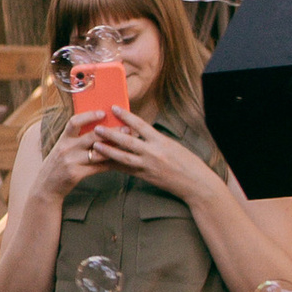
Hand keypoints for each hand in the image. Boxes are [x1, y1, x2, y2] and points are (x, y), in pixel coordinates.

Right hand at [41, 114, 122, 196]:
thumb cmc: (57, 165)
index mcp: (62, 139)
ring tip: (128, 144)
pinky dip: (110, 164)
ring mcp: (71, 162)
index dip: (89, 116)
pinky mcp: (76, 174)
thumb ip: (74, 139)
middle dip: (111, 131)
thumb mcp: (61, 149)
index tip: (103, 113)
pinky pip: (98, 167)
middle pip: (91, 136)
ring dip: (115, 148)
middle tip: (126, 128)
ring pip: (97, 152)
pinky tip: (121, 161)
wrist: (46, 186)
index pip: (74, 122)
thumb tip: (97, 129)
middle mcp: (66, 149)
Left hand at [80, 107, 206, 201]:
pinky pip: (126, 170)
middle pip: (127, 141)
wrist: (196, 184)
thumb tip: (139, 133)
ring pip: (123, 157)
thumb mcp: (173, 145)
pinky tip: (104, 162)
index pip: (140, 125)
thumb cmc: (188, 162)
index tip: (114, 108)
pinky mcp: (145, 177)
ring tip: (95, 145)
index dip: (126, 116)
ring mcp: (148, 166)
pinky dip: (114, 165)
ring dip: (108, 151)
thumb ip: (156, 140)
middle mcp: (153, 152)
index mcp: (161, 141)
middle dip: (111, 134)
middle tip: (97, 127)